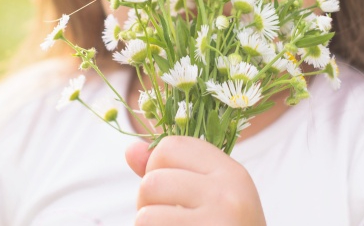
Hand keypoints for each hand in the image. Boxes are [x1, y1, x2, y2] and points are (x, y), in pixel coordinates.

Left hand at [125, 136, 266, 225]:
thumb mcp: (207, 200)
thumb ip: (170, 174)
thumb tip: (130, 149)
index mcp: (232, 174)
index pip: (171, 146)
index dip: (158, 168)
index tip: (172, 193)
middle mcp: (229, 195)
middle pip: (152, 181)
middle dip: (147, 205)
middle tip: (170, 223)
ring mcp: (217, 223)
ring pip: (145, 216)